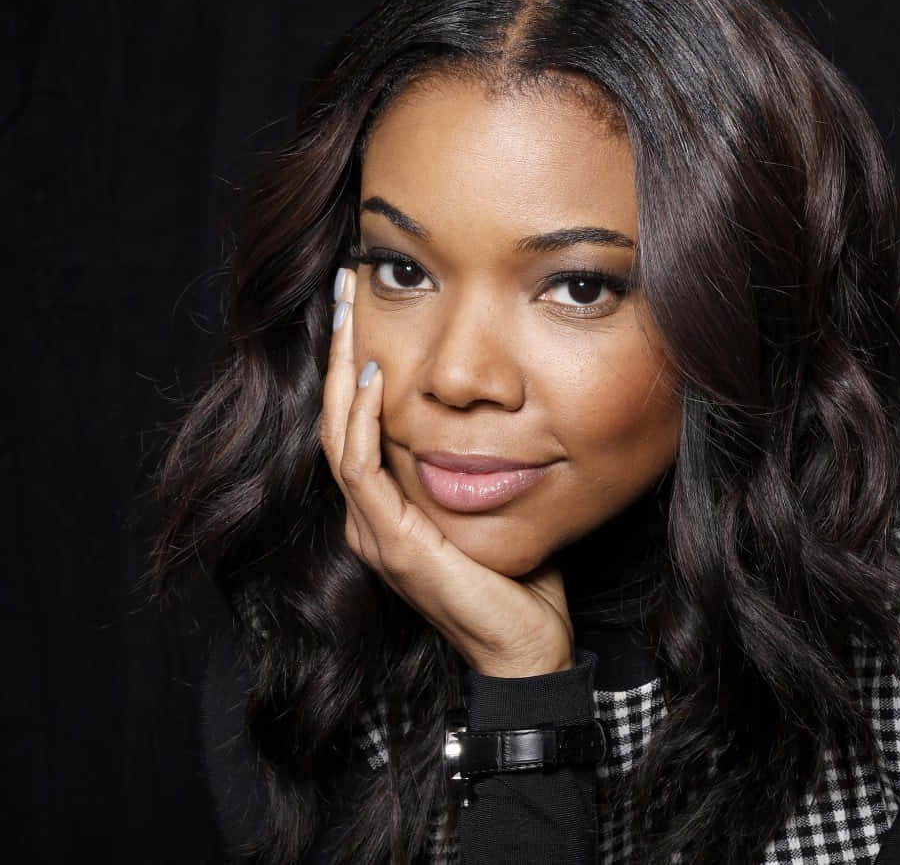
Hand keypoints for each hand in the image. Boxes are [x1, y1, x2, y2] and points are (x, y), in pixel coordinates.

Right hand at [320, 268, 573, 677]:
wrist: (528, 646)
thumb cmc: (521, 580)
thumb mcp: (496, 505)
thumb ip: (481, 464)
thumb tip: (499, 411)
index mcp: (387, 511)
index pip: (356, 426)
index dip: (355, 366)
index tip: (365, 307)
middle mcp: (368, 521)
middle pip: (337, 421)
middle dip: (340, 352)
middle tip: (344, 289)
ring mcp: (374, 534)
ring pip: (339, 438)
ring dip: (343, 374)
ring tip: (349, 318)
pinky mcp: (394, 545)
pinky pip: (363, 471)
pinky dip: (363, 423)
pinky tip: (375, 381)